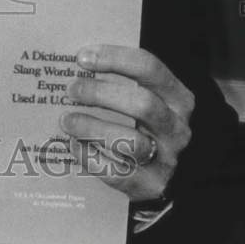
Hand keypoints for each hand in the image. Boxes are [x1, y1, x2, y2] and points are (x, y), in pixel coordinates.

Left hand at [59, 44, 193, 202]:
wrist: (166, 175)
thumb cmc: (144, 125)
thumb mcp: (144, 98)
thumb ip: (120, 80)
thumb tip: (77, 60)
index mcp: (177, 98)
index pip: (150, 69)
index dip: (115, 58)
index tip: (82, 57)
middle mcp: (176, 128)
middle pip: (142, 104)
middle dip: (102, 94)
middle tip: (72, 89)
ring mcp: (166, 159)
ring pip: (130, 142)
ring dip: (93, 127)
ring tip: (66, 119)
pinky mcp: (150, 186)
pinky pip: (117, 172)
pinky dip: (91, 157)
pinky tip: (73, 144)